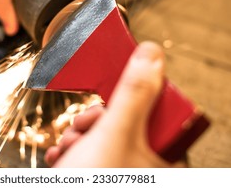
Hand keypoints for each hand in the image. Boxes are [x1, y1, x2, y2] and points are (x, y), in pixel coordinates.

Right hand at [45, 42, 184, 166]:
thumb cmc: (95, 184)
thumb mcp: (114, 134)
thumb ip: (133, 94)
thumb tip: (152, 54)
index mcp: (165, 156)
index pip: (158, 108)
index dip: (132, 97)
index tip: (113, 92)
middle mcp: (147, 164)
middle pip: (124, 119)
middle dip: (95, 119)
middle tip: (84, 125)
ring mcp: (124, 168)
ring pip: (104, 131)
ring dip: (80, 134)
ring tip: (70, 145)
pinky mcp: (104, 171)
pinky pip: (92, 147)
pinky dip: (74, 148)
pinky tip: (64, 156)